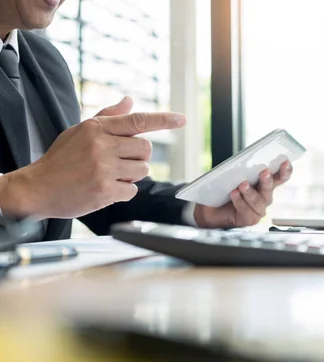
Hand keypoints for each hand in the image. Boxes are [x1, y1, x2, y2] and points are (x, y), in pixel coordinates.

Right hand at [0, 97, 185, 218]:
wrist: (37, 188)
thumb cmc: (61, 159)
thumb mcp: (79, 131)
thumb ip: (107, 117)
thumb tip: (129, 101)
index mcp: (97, 128)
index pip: (137, 120)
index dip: (163, 120)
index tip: (182, 119)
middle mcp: (102, 145)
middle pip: (145, 149)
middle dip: (138, 157)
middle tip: (119, 162)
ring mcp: (104, 168)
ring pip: (142, 170)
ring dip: (132, 175)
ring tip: (110, 176)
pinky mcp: (105, 190)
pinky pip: (133, 190)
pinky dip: (124, 192)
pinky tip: (106, 190)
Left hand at [193, 161, 292, 227]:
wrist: (209, 208)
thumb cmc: (223, 189)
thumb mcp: (232, 175)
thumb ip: (241, 170)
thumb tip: (244, 163)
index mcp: (264, 183)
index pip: (280, 177)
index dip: (285, 170)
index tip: (285, 162)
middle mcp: (264, 196)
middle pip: (271, 188)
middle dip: (268, 180)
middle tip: (264, 172)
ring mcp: (258, 209)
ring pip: (259, 200)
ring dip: (251, 192)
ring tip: (242, 184)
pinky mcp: (250, 219)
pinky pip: (247, 210)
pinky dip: (240, 201)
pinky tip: (234, 193)